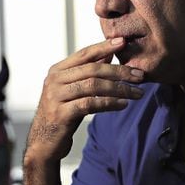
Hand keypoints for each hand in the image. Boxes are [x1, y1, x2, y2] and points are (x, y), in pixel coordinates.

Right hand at [26, 38, 144, 163]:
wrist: (43, 142)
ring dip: (120, 89)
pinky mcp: (61, 114)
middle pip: (93, 70)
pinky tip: (123, 104)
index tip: (123, 41)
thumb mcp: (73, 90)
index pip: (84, 54)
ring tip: (138, 93)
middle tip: (140, 75)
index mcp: (57, 70)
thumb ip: (88, 72)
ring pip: (93, 86)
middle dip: (120, 71)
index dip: (104, 46)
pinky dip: (110, 103)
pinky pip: (90, 104)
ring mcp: (56, 97)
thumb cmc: (62, 113)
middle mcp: (54, 80)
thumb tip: (109, 53)